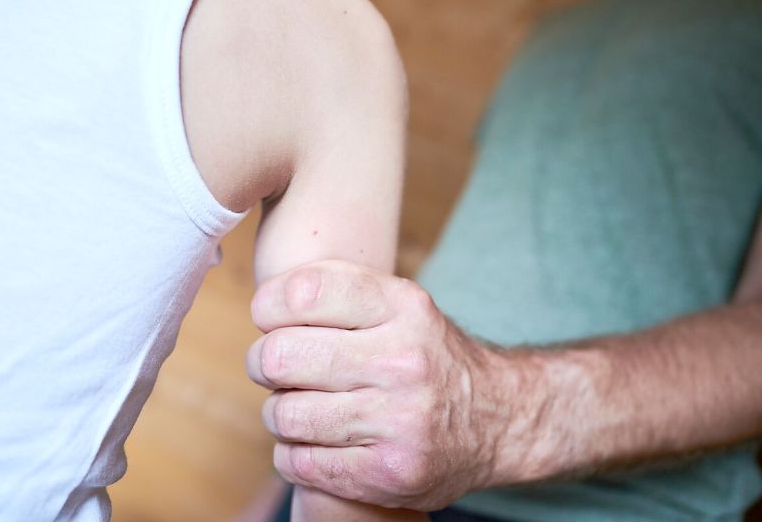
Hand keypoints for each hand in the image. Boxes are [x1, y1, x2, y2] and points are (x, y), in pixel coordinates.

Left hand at [246, 260, 522, 510]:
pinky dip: (292, 453)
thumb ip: (339, 289)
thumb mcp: (401, 304)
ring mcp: (400, 421)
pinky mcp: (389, 473)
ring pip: (284, 414)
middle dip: (263, 362)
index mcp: (403, 307)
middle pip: (281, 356)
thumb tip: (264, 303)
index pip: (303, 292)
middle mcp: (404, 361)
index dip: (268, 306)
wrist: (498, 420)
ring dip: (279, 413)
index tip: (270, 318)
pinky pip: (298, 462)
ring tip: (299, 407)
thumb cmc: (426, 356)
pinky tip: (314, 441)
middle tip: (274, 367)